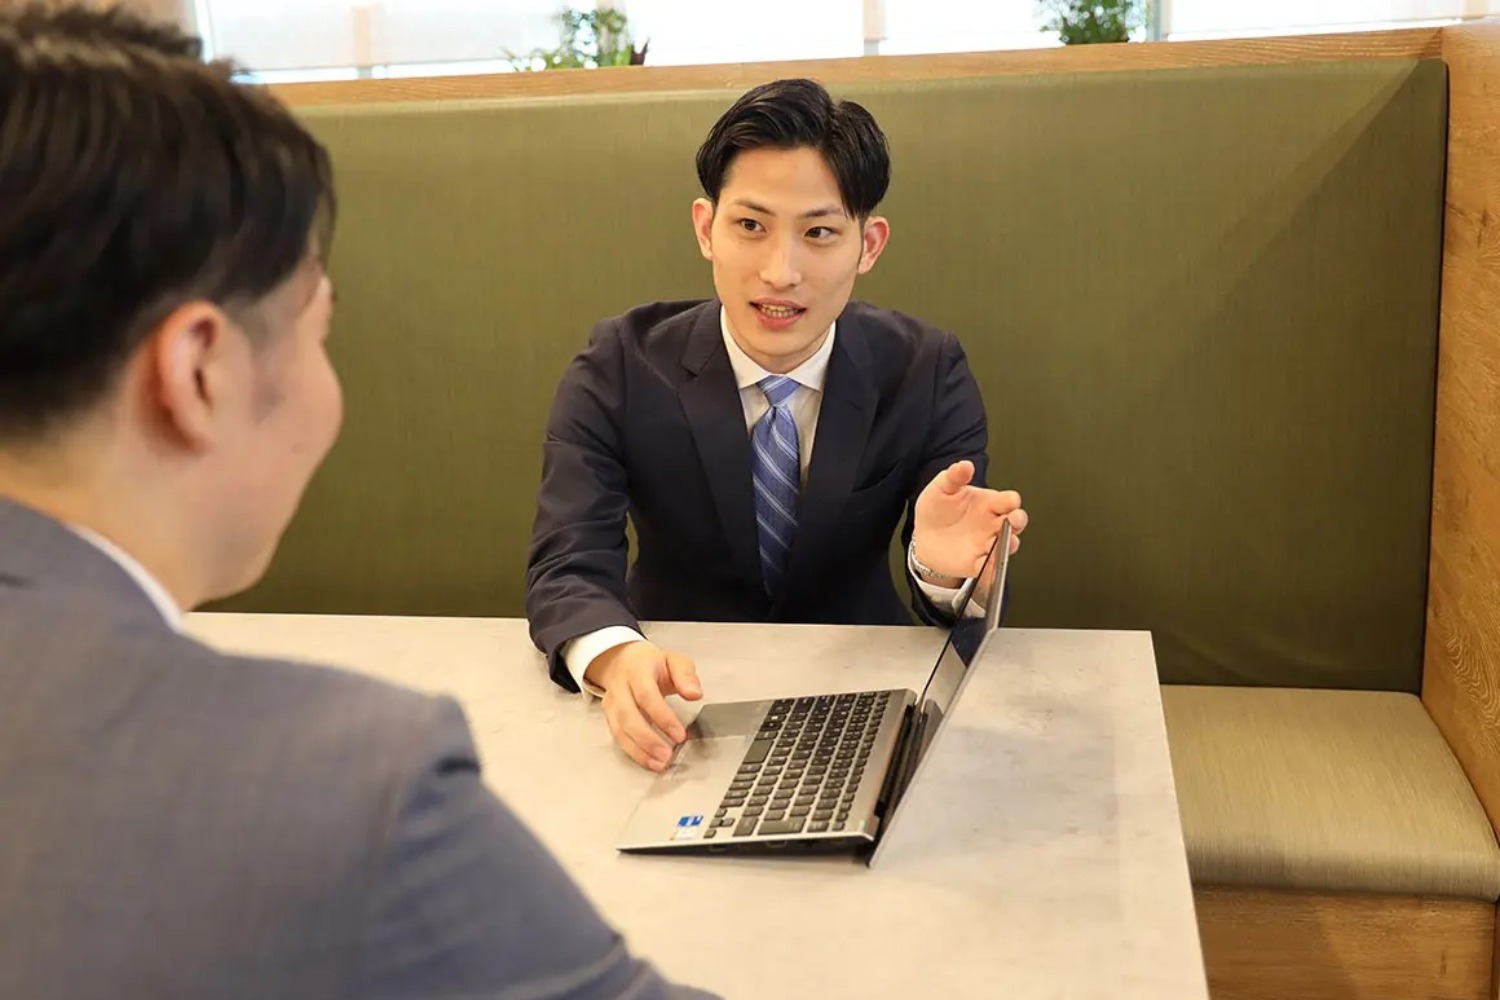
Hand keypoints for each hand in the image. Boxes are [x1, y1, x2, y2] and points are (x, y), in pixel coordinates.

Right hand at [584, 640, 703, 771]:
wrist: (622, 661)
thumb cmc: (651, 664)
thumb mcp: (674, 660)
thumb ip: (686, 676)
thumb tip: (695, 694)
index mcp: (637, 670)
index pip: (646, 695)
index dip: (662, 717)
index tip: (679, 735)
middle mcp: (620, 686)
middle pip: (628, 715)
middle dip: (647, 739)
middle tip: (667, 755)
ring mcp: (611, 702)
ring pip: (619, 729)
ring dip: (639, 750)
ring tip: (658, 764)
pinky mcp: (609, 716)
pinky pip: (618, 737)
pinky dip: (633, 751)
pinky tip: (648, 761)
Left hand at [912, 460, 1027, 584]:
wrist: (924, 536)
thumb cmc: (937, 510)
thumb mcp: (942, 488)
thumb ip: (954, 476)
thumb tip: (965, 464)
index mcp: (989, 503)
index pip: (1008, 500)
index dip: (1012, 500)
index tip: (1010, 501)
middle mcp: (993, 523)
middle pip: (1016, 522)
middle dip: (1019, 520)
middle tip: (1013, 519)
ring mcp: (988, 543)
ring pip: (1008, 545)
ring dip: (1009, 543)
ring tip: (1006, 541)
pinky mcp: (978, 562)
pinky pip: (990, 566)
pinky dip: (992, 566)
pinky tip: (989, 562)